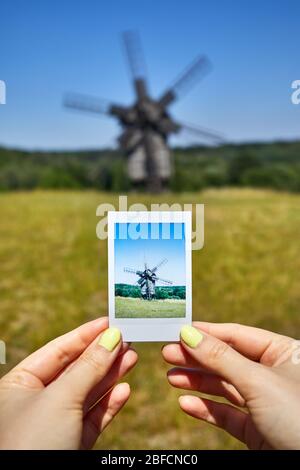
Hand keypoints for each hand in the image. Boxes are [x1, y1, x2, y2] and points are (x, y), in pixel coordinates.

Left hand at [0, 318, 137, 448]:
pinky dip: (110, 404)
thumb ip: (89, 367)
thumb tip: (112, 336)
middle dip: (102, 355)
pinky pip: (93, 418)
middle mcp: (36, 402)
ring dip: (110, 376)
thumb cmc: (32, 442)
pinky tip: (124, 389)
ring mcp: (54, 423)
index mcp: (19, 384)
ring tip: (132, 357)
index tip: (110, 322)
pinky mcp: (70, 444)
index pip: (57, 350)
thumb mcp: (61, 398)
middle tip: (127, 339)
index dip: (85, 334)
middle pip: (75, 370)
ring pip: (87, 393)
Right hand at [162, 322, 299, 449]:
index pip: (238, 336)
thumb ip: (220, 358)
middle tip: (167, 354)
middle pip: (227, 360)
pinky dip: (206, 409)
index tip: (179, 330)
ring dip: (197, 382)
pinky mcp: (258, 429)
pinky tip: (186, 403)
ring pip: (224, 387)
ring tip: (171, 377)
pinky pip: (227, 414)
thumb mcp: (257, 380)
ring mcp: (265, 402)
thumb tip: (188, 333)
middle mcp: (273, 375)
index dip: (208, 333)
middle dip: (197, 358)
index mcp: (283, 353)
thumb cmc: (297, 416)